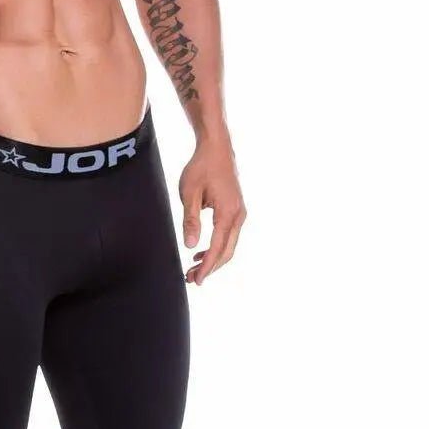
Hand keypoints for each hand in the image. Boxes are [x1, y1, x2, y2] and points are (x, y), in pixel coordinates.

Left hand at [179, 136, 246, 284]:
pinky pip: (228, 235)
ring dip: (212, 259)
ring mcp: (239, 213)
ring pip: (229, 245)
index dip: (207, 267)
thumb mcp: (189, 193)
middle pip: (227, 251)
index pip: (218, 248)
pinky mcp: (235, 210)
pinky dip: (216, 247)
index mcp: (228, 213)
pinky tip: (200, 252)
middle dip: (209, 268)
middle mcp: (238, 215)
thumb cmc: (201, 167)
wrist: (217, 148)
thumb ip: (190, 220)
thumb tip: (191, 246)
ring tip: (192, 269)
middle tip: (190, 279)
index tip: (196, 280)